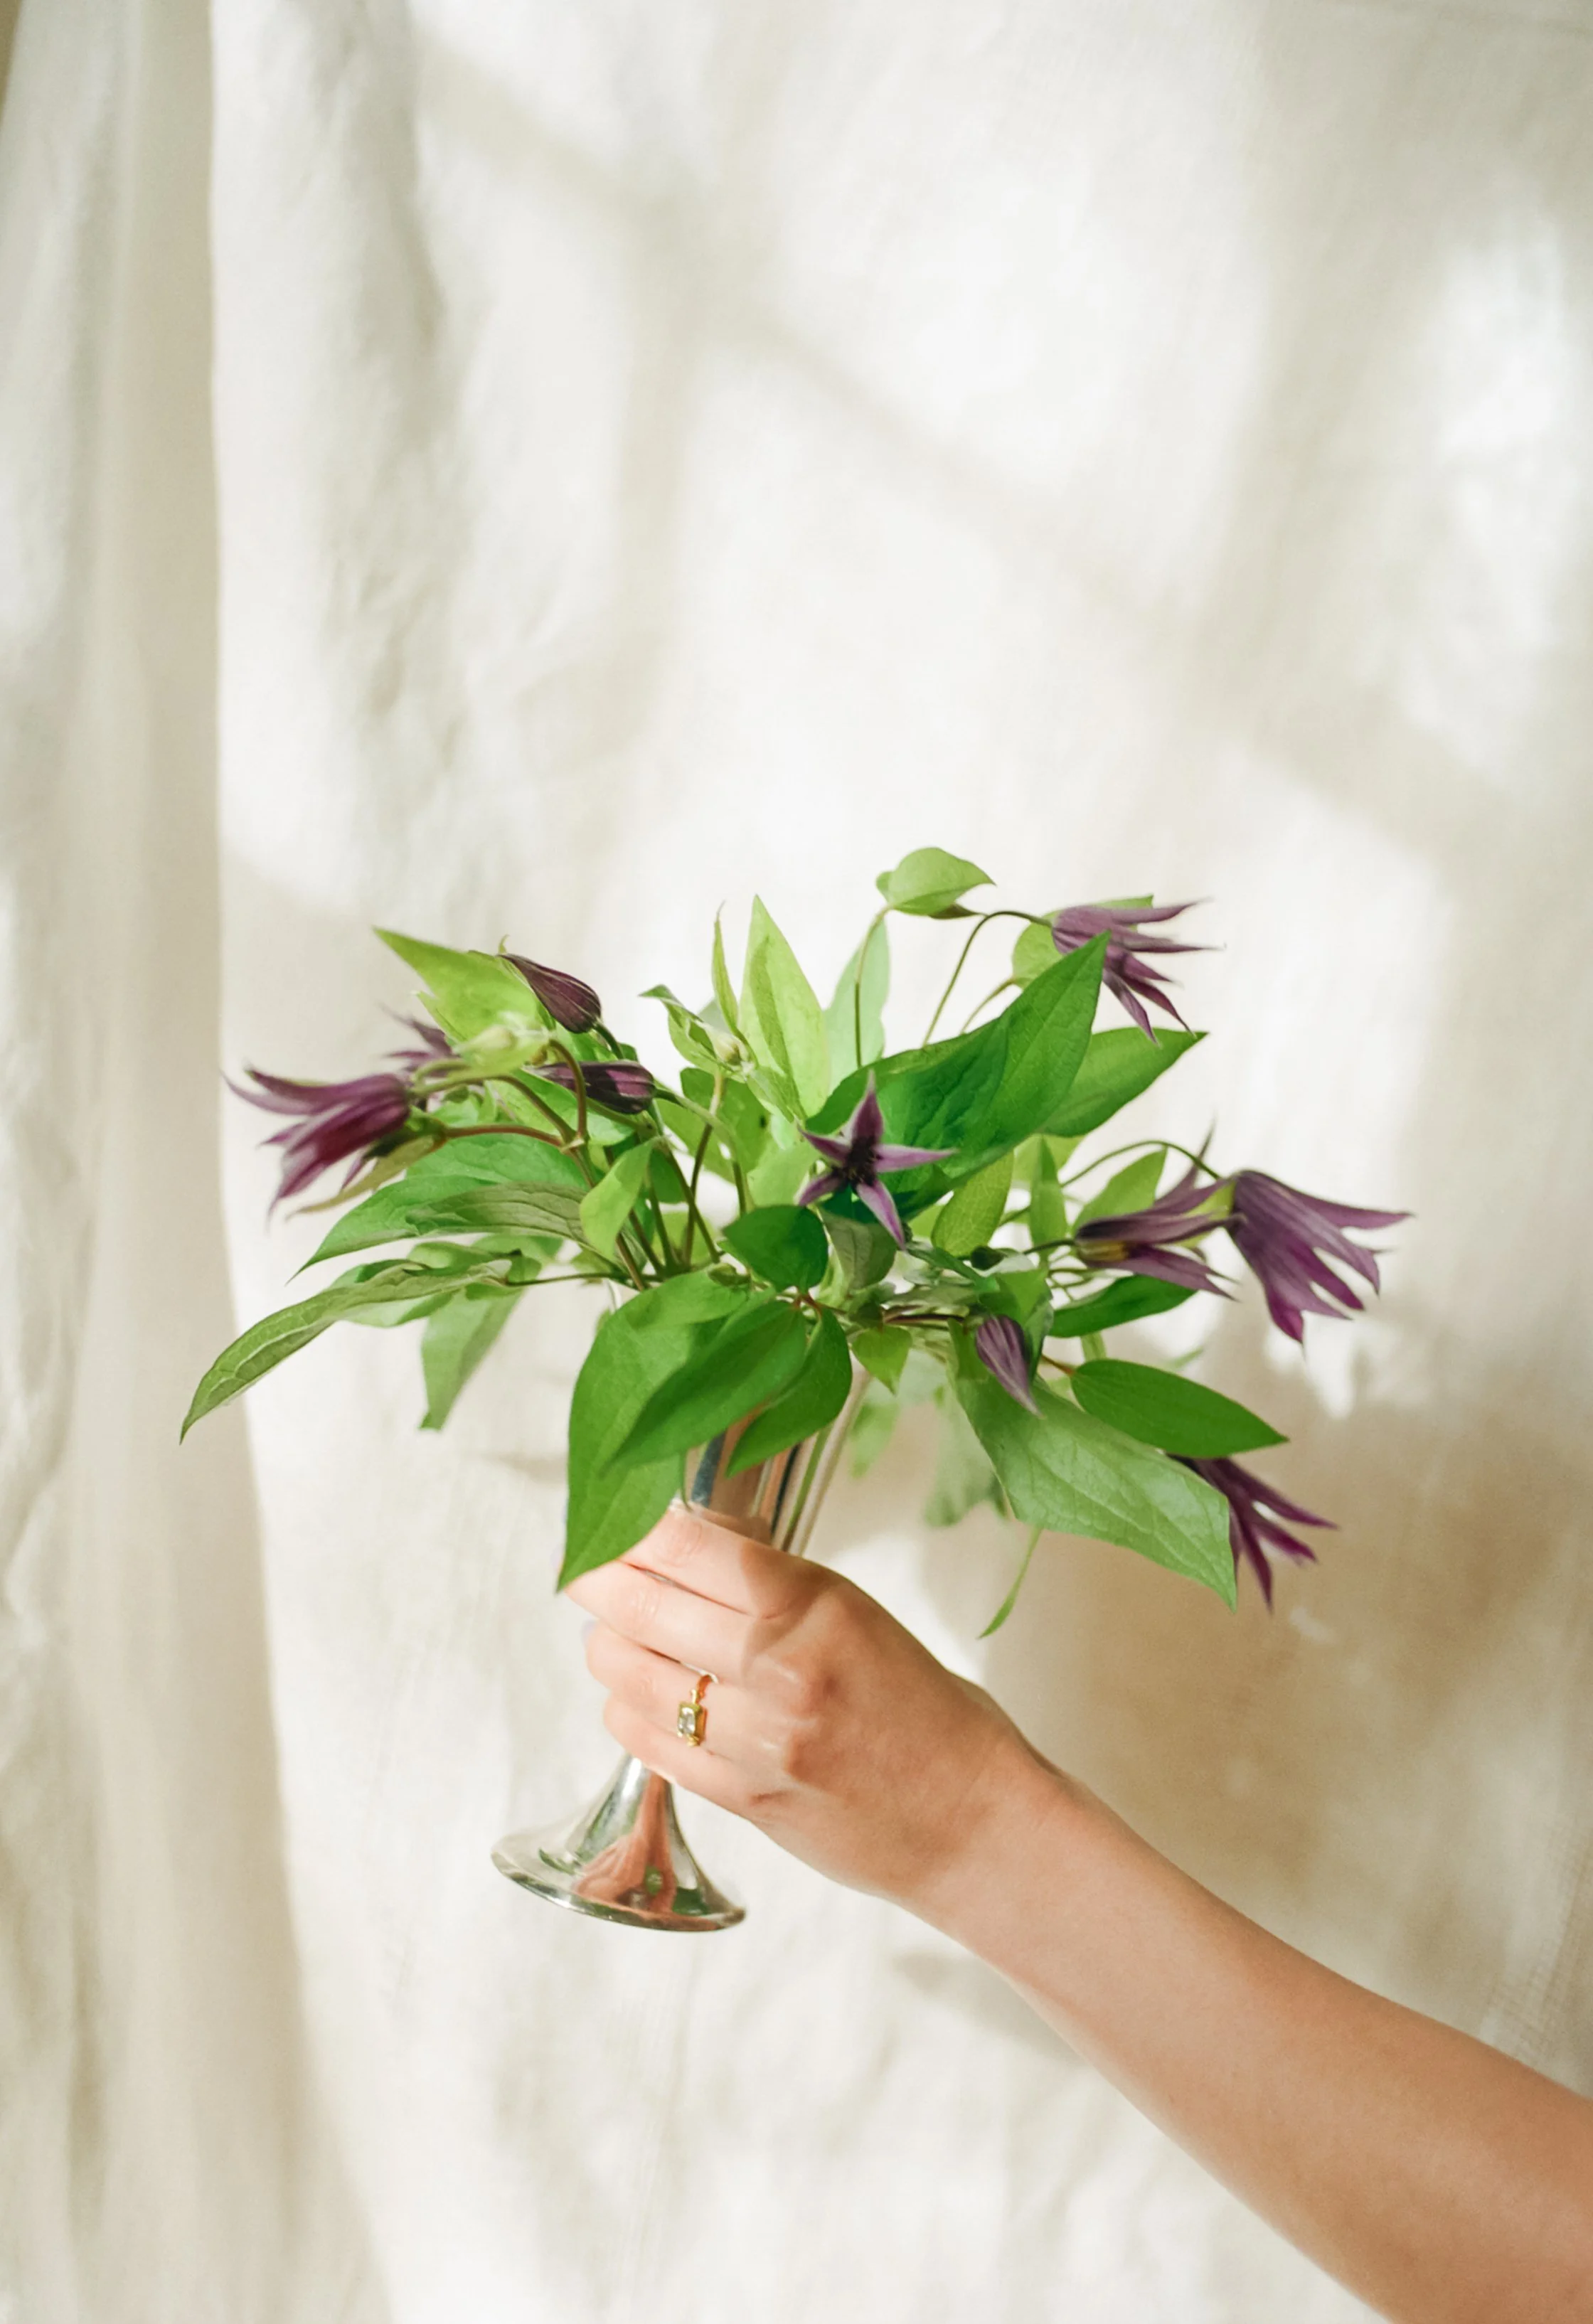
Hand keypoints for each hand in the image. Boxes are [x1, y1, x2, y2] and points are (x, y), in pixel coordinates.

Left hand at [564, 1506, 1053, 1913]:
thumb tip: (688, 1546)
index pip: (687, 1546)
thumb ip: (776, 1588)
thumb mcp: (861, 1617)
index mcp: (815, 1605)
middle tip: (585, 1570)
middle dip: (596, 1581)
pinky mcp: (745, 1799)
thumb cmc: (930, 1712)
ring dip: (606, 1649)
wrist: (977, 1821)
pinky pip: (651, 1745)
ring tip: (610, 1637)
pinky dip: (629, 1714)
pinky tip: (636, 1700)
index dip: (629, 1529)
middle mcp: (781, 1667)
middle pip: (642, 1606)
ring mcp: (759, 1739)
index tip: (610, 1520)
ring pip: (631, 1677)